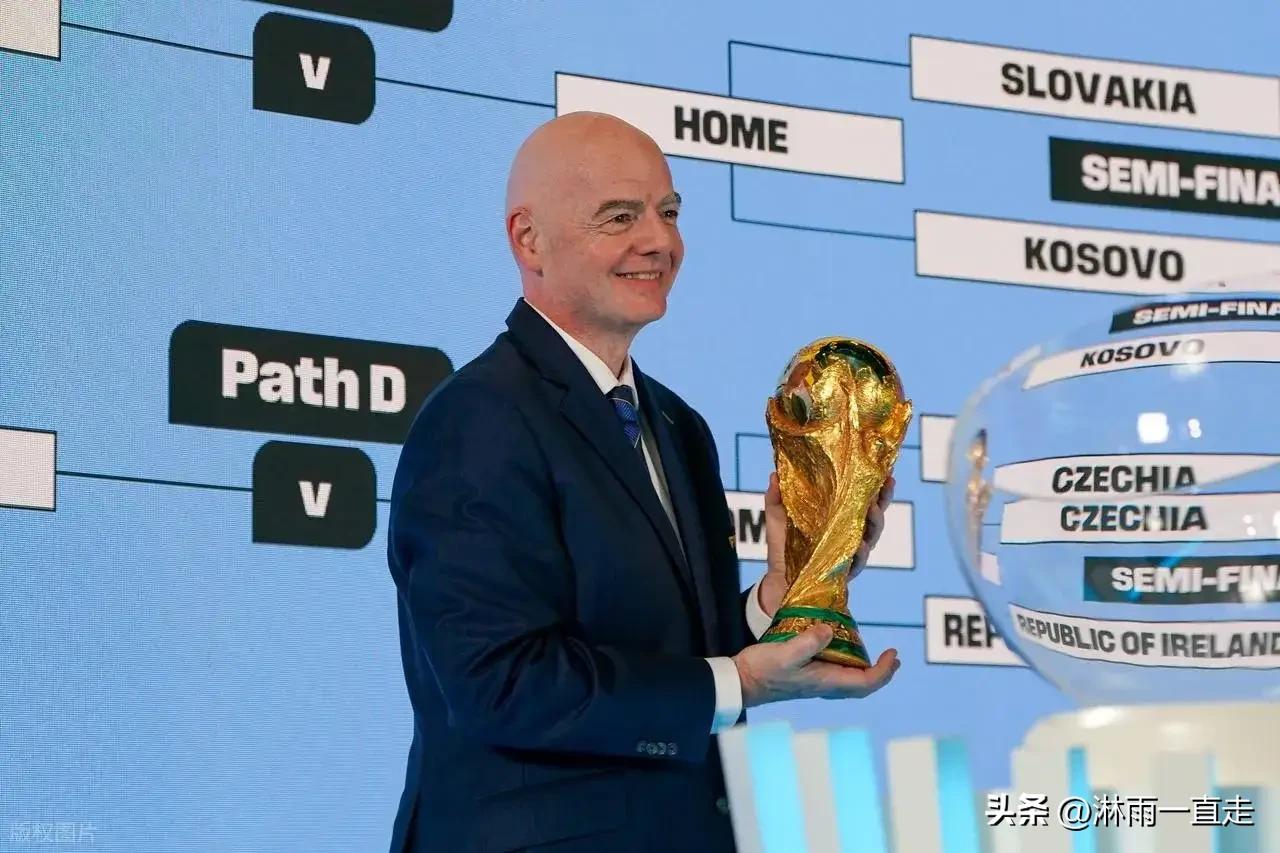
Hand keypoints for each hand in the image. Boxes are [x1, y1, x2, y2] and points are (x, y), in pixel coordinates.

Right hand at [732, 624, 899, 707]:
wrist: (741, 682)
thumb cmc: (762, 670)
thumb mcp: (784, 653)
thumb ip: (808, 642)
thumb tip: (829, 629)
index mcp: (825, 681)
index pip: (866, 683)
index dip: (884, 671)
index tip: (893, 654)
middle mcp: (824, 684)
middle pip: (862, 685)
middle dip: (881, 672)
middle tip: (893, 656)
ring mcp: (815, 682)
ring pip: (850, 680)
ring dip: (866, 669)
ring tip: (876, 655)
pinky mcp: (806, 676)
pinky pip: (836, 673)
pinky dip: (848, 663)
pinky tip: (842, 649)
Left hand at [757, 473, 895, 616]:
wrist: (779, 576)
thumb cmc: (783, 543)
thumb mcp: (778, 516)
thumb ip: (776, 496)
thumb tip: (774, 474)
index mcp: (839, 514)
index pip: (863, 496)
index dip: (874, 483)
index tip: (884, 468)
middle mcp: (850, 531)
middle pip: (876, 513)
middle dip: (884, 498)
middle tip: (886, 482)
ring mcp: (850, 550)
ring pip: (872, 535)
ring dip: (876, 521)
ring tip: (873, 508)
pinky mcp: (845, 569)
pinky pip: (858, 561)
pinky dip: (861, 553)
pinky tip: (861, 544)